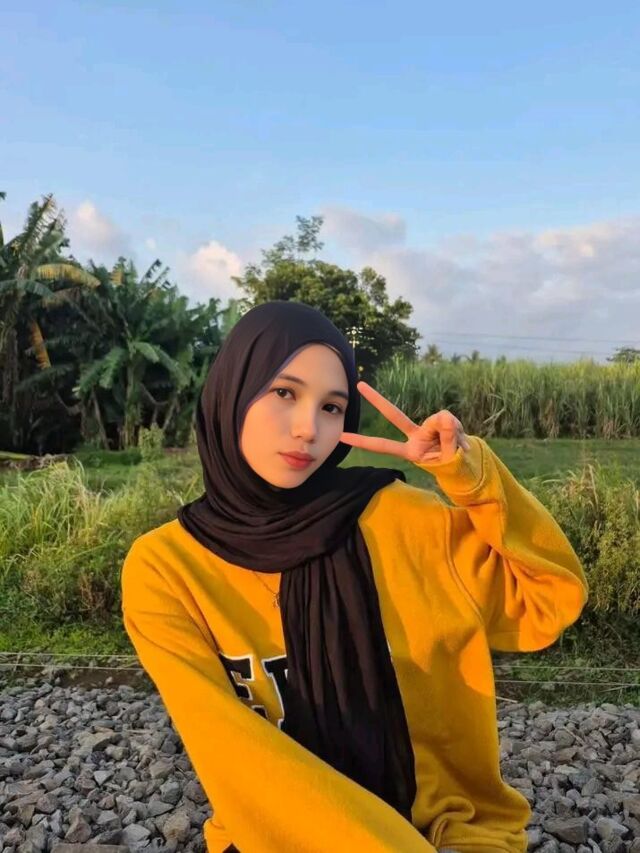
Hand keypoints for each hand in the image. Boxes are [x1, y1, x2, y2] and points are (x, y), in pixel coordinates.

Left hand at [340, 381, 470, 463]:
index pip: (383, 445)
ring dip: (452, 433)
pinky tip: (463, 442)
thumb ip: (448, 437)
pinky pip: (448, 420)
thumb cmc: (454, 466)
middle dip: (377, 400)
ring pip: (437, 420)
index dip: (363, 441)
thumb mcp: (451, 458)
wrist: (466, 466)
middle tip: (358, 384)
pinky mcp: (440, 422)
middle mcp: (415, 437)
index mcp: (411, 451)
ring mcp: (427, 429)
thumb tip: (444, 416)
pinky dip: (458, 430)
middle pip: (394, 415)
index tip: (342, 436)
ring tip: (459, 446)